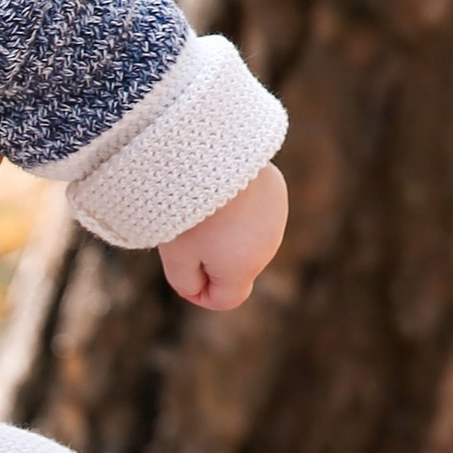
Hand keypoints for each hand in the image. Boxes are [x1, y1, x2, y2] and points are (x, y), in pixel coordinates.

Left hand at [159, 167, 288, 311]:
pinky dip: (239, 208)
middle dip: (213, 261)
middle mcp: (267, 247)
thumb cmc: (187, 207)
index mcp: (243, 268)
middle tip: (184, 234)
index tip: (183, 278)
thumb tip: (198, 289)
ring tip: (202, 209)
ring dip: (227, 235)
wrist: (211, 153)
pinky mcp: (276, 191)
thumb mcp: (175, 255)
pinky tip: (221, 189)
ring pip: (247, 239)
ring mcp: (276, 218)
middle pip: (237, 268)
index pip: (228, 298)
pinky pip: (255, 211)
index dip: (201, 295)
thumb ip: (186, 282)